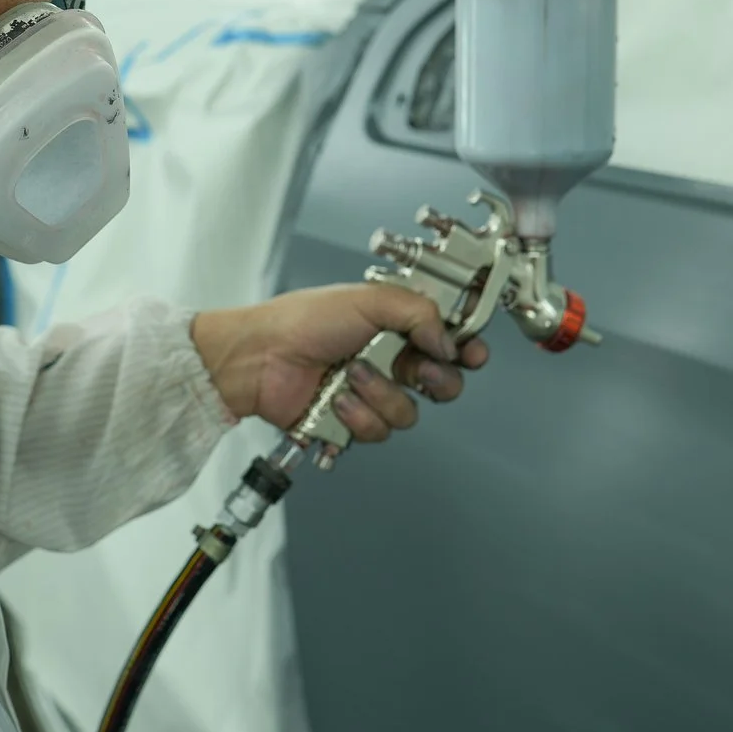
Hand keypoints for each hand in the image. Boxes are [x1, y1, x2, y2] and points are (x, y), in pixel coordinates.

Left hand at [189, 284, 491, 441]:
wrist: (260, 359)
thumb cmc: (302, 321)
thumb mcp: (367, 300)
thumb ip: (418, 313)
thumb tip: (448, 339)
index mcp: (396, 326)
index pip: (447, 340)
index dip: (465, 349)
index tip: (472, 354)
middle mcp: (390, 360)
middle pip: (442, 384)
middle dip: (436, 381)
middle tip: (418, 371)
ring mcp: (372, 393)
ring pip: (408, 413)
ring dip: (381, 395)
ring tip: (352, 375)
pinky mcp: (353, 421)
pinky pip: (378, 431)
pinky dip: (357, 416)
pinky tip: (337, 399)